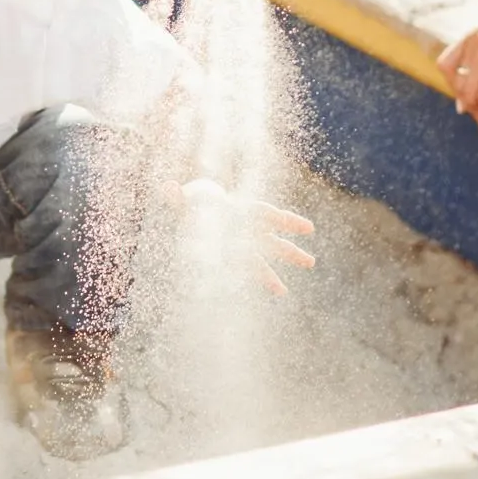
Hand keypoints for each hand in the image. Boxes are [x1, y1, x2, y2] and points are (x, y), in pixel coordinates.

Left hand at [172, 178, 316, 295]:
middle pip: (272, 238)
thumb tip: (166, 187)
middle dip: (289, 250)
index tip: (306, 228)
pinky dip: (267, 279)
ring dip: (289, 258)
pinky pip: (256, 268)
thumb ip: (175, 196)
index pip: (263, 214)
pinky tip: (281, 291)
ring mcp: (247, 239)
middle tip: (311, 261)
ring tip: (310, 264)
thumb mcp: (181, 200)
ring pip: (271, 251)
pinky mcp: (239, 254)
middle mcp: (247, 225)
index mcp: (236, 210)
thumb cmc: (191, 202)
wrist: (196, 204)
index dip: (284, 220)